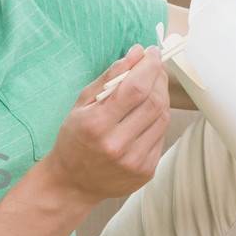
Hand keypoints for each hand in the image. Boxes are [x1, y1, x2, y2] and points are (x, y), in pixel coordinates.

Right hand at [46, 44, 170, 205]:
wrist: (72, 183)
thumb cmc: (74, 139)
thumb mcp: (81, 104)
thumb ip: (110, 77)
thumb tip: (136, 53)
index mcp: (96, 126)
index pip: (135, 89)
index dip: (149, 66)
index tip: (152, 53)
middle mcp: (117, 145)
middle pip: (154, 102)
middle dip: (158, 78)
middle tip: (154, 66)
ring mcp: (134, 161)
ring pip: (162, 118)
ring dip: (161, 96)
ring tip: (152, 87)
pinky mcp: (146, 171)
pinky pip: (161, 135)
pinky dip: (158, 118)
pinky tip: (146, 113)